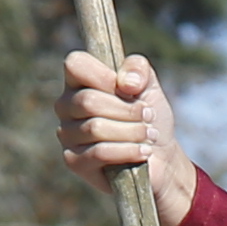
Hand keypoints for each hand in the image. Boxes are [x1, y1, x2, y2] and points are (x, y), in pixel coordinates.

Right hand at [53, 51, 198, 225]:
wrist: (160, 157)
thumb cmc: (149, 118)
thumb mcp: (150, 85)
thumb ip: (138, 68)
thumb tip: (126, 83)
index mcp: (78, 81)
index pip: (75, 64)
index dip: (105, 76)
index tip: (131, 89)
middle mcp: (66, 106)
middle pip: (88, 101)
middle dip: (127, 109)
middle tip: (148, 115)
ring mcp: (67, 134)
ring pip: (95, 128)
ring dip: (131, 131)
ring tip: (149, 135)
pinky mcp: (74, 161)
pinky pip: (99, 153)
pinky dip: (127, 151)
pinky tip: (143, 151)